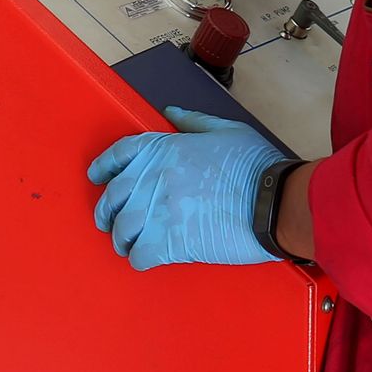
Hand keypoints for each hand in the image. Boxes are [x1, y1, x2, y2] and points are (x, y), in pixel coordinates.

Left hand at [88, 107, 283, 269]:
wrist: (274, 200)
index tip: (97, 178)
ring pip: (121, 230)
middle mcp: (154, 177)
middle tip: (110, 223)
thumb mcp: (226, 130)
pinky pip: (139, 255)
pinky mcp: (170, 242)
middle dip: (107, 211)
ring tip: (130, 245)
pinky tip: (147, 258)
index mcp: (165, 147)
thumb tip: (171, 113)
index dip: (103, 167)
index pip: (119, 154)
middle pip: (112, 197)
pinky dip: (139, 259)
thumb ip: (193, 121)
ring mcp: (159, 210)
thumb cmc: (255, 165)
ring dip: (123, 239)